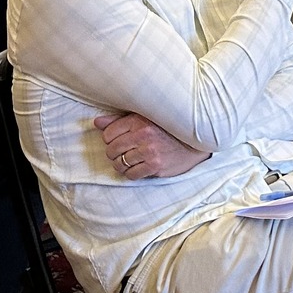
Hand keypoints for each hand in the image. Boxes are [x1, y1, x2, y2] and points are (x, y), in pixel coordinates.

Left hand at [94, 112, 211, 179]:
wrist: (195, 142)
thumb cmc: (168, 129)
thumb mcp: (145, 118)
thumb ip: (119, 120)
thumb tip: (97, 122)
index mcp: (140, 120)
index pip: (108, 133)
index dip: (110, 138)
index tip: (119, 139)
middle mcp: (144, 135)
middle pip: (112, 150)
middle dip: (114, 152)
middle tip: (124, 151)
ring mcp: (150, 152)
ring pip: (119, 163)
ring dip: (121, 164)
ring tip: (130, 160)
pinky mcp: (156, 166)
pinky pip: (131, 174)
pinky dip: (131, 173)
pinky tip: (138, 167)